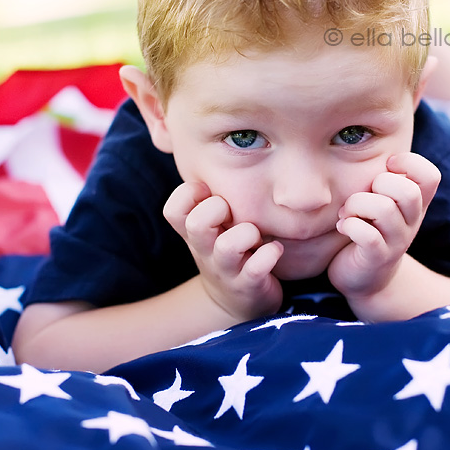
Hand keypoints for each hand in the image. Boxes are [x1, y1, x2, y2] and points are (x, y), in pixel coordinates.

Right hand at [163, 182, 283, 320]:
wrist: (237, 301)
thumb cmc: (227, 250)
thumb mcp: (212, 226)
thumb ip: (211, 197)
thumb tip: (218, 149)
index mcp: (195, 232)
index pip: (173, 209)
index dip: (188, 195)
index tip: (208, 193)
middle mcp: (206, 249)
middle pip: (196, 224)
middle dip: (216, 211)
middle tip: (232, 213)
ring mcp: (226, 269)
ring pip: (227, 247)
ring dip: (245, 235)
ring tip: (257, 236)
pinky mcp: (248, 286)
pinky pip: (256, 269)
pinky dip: (269, 256)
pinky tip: (276, 250)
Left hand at [328, 153, 440, 300]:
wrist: (365, 279)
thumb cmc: (370, 229)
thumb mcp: (381, 201)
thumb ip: (383, 178)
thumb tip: (365, 138)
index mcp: (416, 203)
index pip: (431, 175)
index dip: (408, 163)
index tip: (386, 169)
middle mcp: (412, 221)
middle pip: (406, 190)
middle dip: (377, 185)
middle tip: (362, 197)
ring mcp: (397, 241)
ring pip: (383, 208)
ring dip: (356, 206)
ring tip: (347, 214)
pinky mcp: (378, 258)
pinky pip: (366, 234)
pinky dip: (349, 226)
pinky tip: (344, 228)